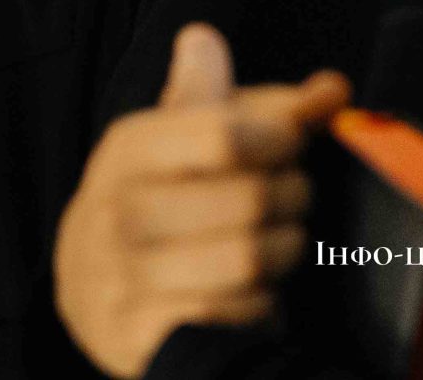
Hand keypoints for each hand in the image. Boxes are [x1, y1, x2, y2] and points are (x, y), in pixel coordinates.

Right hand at [54, 23, 351, 377]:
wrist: (89, 280)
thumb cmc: (161, 193)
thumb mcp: (192, 137)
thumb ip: (263, 108)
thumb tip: (332, 89)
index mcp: (129, 148)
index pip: (224, 134)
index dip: (279, 137)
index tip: (293, 142)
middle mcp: (117, 210)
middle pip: (247, 199)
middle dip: (292, 195)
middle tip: (296, 194)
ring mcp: (121, 276)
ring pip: (246, 260)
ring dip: (285, 248)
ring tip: (284, 239)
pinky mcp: (137, 334)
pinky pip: (232, 314)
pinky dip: (260, 302)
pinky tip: (255, 288)